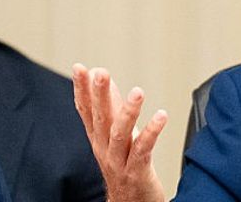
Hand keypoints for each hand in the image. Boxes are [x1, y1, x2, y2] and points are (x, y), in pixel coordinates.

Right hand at [72, 64, 167, 201]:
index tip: (79, 68)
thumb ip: (112, 111)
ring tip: (137, 92)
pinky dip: (151, 132)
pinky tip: (160, 116)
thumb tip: (108, 84)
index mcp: (98, 139)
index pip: (85, 111)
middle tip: (100, 73)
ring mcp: (119, 162)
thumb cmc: (125, 169)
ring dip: (127, 112)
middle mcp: (105, 149)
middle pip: (100, 119)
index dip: (81, 89)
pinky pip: (143, 150)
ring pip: (120, 134)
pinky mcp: (137, 172)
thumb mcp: (115, 137)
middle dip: (99, 95)